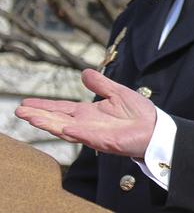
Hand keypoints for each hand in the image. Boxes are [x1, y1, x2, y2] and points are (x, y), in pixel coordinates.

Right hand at [15, 69, 156, 157]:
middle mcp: (86, 124)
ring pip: (65, 128)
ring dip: (48, 123)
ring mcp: (93, 133)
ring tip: (30, 117)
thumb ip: (101, 84)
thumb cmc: (139, 113)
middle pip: (57, 119)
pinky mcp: (103, 141)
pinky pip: (85, 136)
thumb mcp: (118, 92)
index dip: (44, 106)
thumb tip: (84, 72)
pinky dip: (73, 131)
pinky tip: (61, 127)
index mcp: (89, 113)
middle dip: (38, 115)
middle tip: (19, 110)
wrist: (156, 128)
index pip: (61, 109)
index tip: (25, 104)